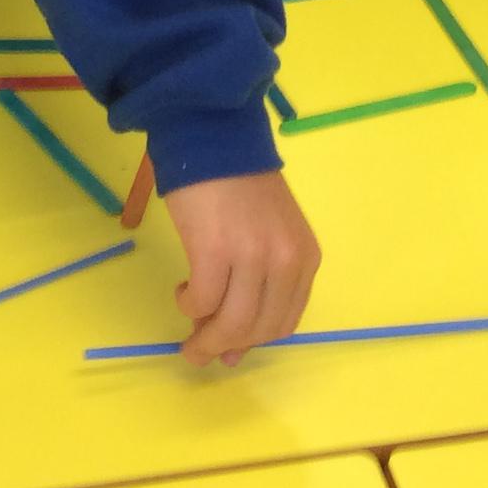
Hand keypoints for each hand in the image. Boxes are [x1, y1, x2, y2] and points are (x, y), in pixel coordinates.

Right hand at [162, 170, 321, 366]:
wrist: (213, 139)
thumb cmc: (239, 184)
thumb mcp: (267, 234)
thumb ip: (259, 285)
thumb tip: (232, 348)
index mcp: (305, 257)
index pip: (284, 321)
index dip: (254, 341)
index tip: (229, 348)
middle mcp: (286, 260)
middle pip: (259, 329)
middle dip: (227, 346)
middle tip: (200, 348)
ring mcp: (253, 256)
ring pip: (232, 324)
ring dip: (206, 340)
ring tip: (188, 339)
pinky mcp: (215, 250)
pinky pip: (203, 301)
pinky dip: (190, 307)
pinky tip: (183, 291)